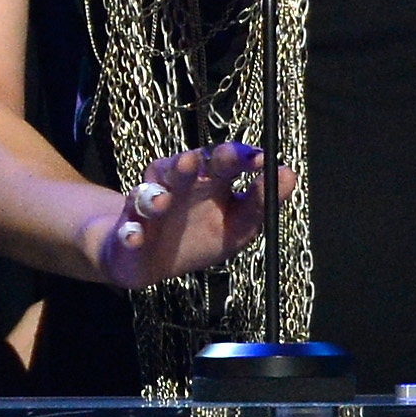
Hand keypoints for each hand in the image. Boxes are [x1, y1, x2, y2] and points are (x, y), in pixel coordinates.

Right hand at [90, 141, 291, 291]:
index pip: (221, 160)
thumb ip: (262, 202)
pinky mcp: (127, 233)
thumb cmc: (199, 235)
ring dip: (153, 197)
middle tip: (197, 161)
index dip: (237, 157)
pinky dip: (129, 233)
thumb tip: (289, 174)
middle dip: (188, 165)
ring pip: (147, 195)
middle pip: (180, 168)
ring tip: (161, 201)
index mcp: (206, 181)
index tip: (257, 159)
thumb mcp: (239, 224)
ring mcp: (147, 208)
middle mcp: (175, 187)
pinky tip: (135, 235)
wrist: (150, 260)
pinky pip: (126, 231)